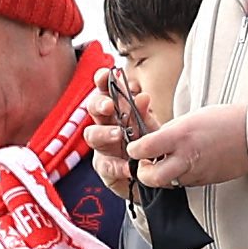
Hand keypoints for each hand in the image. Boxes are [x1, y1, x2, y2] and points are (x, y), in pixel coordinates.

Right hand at [84, 74, 142, 194]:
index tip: (104, 74)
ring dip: (105, 133)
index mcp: (116, 109)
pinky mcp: (105, 167)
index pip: (106, 90)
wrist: (155, 174)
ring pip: (92, 135)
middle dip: (99, 104)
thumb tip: (142, 97)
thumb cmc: (148, 144)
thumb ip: (145, 114)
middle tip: (109, 105)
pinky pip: (105, 164)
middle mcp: (105, 125)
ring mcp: (102, 146)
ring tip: (118, 134)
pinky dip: (117, 165)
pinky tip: (128, 166)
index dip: (102, 81)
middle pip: (93, 108)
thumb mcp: (150, 127)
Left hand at [120, 104, 247, 190]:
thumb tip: (154, 141)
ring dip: (163, 175)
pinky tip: (186, 164)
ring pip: (168, 183)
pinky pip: (185, 183)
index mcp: (180, 136)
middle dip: (143, 173)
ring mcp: (196, 172)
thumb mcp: (191, 118)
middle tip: (145, 164)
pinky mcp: (206, 181)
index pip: (144, 148)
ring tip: (167, 162)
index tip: (134, 147)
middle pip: (152, 177)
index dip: (134, 150)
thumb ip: (170, 132)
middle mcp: (186, 157)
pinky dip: (180, 176)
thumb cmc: (225, 120)